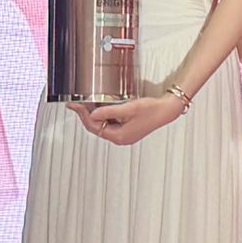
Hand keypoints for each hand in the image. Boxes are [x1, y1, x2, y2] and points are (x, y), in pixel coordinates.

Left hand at [70, 91, 186, 145]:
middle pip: (96, 128)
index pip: (94, 126)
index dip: (83, 115)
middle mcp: (120, 138)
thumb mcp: (128, 108)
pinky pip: (110, 123)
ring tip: (85, 104)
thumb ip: (108, 111)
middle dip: (85, 115)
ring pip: (102, 125)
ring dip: (94, 115)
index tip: (75, 105)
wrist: (166, 110)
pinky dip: (103, 115)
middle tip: (76, 104)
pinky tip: (100, 107)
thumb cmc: (151, 110)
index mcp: (119, 136)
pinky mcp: (127, 129)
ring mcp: (124, 134)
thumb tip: (92, 114)